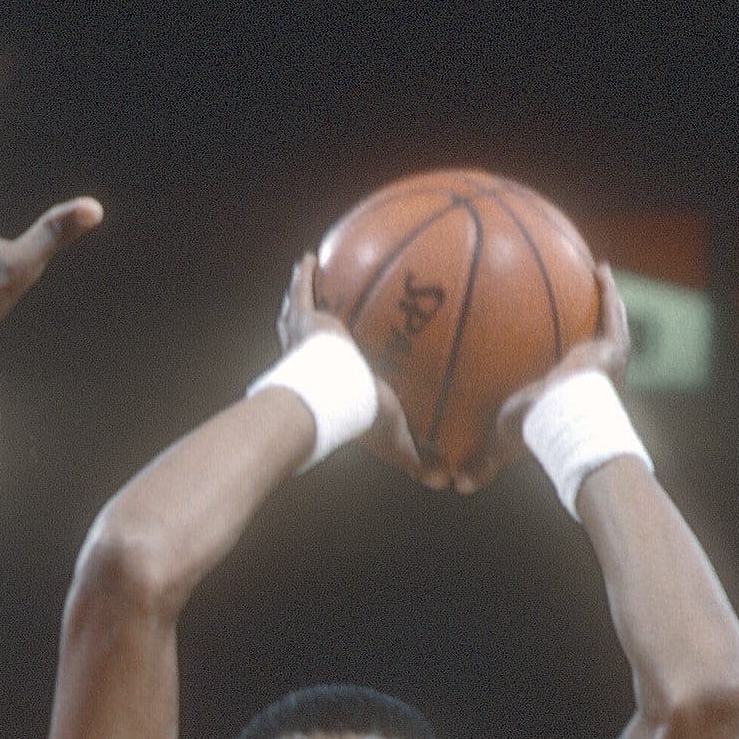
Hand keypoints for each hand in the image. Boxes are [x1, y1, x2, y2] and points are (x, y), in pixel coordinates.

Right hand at [275, 253, 449, 489]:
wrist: (332, 397)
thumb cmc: (359, 415)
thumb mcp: (394, 434)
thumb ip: (414, 453)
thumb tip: (440, 482)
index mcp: (336, 382)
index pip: (339, 370)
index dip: (340, 364)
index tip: (346, 356)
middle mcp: (313, 360)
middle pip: (307, 338)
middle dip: (306, 324)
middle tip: (314, 310)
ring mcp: (305, 339)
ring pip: (297, 315)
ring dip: (301, 297)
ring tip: (307, 274)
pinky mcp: (305, 321)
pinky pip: (303, 292)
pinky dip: (303, 275)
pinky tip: (310, 256)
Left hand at [457, 261, 630, 492]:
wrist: (564, 420)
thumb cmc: (535, 430)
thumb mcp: (502, 442)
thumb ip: (483, 462)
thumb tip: (459, 487)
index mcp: (563, 396)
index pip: (559, 377)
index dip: (557, 366)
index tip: (546, 350)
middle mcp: (588, 378)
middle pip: (585, 349)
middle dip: (582, 332)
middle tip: (571, 309)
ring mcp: (605, 362)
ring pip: (606, 328)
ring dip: (602, 306)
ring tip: (595, 277)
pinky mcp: (614, 349)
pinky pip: (613, 313)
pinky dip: (609, 291)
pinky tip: (601, 268)